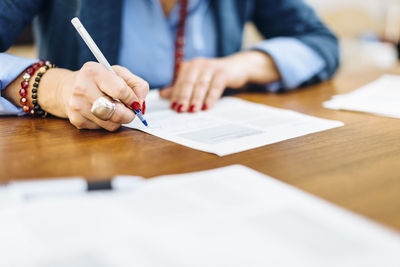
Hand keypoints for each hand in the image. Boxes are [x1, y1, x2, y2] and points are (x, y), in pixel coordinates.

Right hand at [45, 62, 148, 130]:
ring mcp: (78, 106)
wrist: (67, 88)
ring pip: (112, 123)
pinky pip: (103, 128)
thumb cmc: (97, 80)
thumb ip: (137, 84)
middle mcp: (82, 88)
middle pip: (117, 112)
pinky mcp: (77, 121)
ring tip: (115, 109)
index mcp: (93, 71)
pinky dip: (108, 123)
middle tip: (130, 110)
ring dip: (119, 119)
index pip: (121, 90)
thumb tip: (141, 103)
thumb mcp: (118, 74)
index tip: (135, 101)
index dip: (133, 98)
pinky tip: (102, 113)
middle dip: (129, 114)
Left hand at [159, 51, 279, 112]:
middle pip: (188, 83)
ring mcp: (211, 67)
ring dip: (196, 98)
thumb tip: (162, 95)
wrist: (236, 68)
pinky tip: (207, 107)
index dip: (175, 95)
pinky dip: (211, 97)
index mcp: (188, 66)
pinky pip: (215, 86)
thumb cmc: (212, 77)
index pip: (179, 82)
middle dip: (184, 97)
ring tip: (193, 110)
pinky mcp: (223, 72)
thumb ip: (180, 88)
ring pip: (201, 84)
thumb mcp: (196, 82)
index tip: (172, 108)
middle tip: (180, 110)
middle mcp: (198, 64)